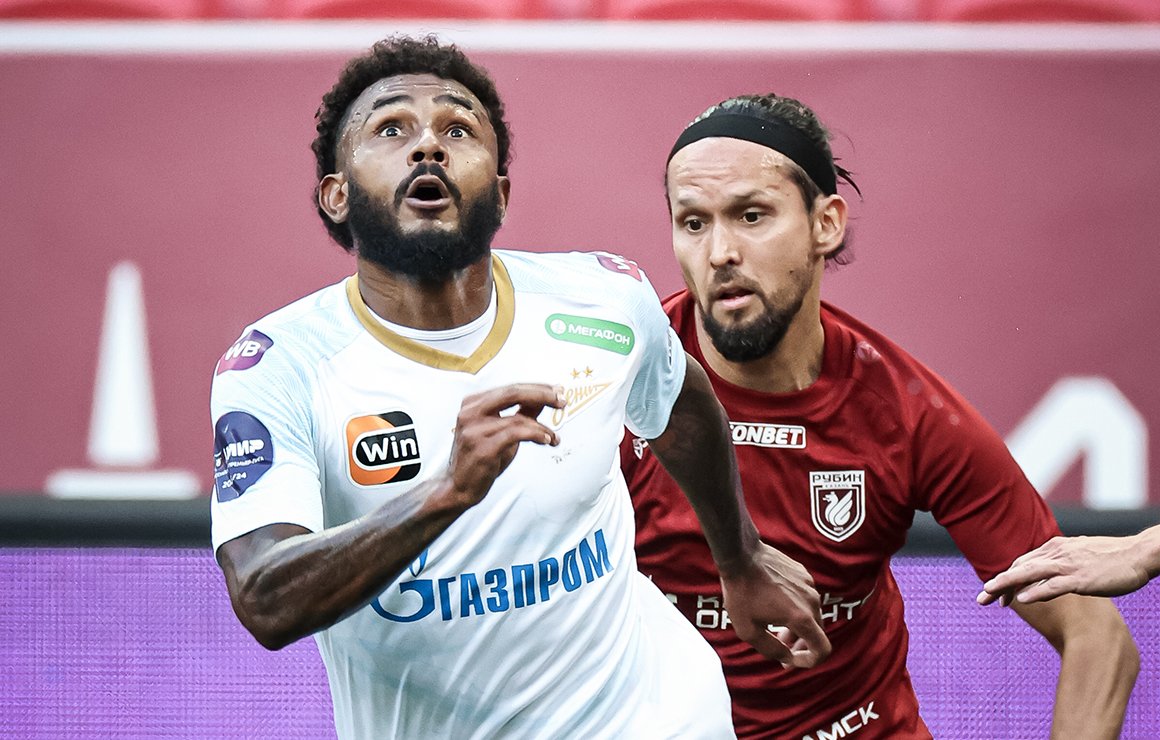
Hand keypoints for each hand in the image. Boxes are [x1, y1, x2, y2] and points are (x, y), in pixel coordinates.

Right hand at [447, 383, 563, 507]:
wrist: (458, 487)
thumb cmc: (480, 459)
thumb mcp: (501, 431)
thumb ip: (520, 414)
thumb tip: (544, 399)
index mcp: (473, 403)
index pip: (511, 388)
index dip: (537, 388)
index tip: (558, 391)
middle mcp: (470, 412)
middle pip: (513, 393)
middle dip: (542, 395)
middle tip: (562, 401)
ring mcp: (474, 430)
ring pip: (517, 418)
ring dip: (542, 427)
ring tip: (553, 436)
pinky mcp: (482, 448)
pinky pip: (515, 434)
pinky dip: (535, 435)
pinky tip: (545, 440)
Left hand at [719, 543, 830, 668]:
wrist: (740, 555)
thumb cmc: (741, 593)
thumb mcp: (748, 630)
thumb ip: (771, 650)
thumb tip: (787, 657)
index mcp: (801, 617)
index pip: (823, 649)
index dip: (810, 661)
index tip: (791, 660)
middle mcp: (811, 601)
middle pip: (817, 633)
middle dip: (801, 645)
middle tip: (782, 647)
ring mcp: (809, 585)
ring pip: (812, 615)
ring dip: (799, 627)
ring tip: (777, 629)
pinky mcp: (803, 574)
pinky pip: (806, 598)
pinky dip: (797, 609)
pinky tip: (776, 606)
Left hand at [977, 534, 1151, 605]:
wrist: (1139, 554)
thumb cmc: (1112, 558)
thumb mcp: (1080, 555)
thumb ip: (1061, 562)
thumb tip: (1047, 573)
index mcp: (1055, 547)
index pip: (1021, 563)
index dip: (1005, 578)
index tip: (993, 592)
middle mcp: (1057, 553)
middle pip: (1018, 567)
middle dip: (997, 583)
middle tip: (980, 599)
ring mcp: (1068, 565)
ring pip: (1028, 573)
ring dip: (1006, 585)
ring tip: (989, 596)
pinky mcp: (1080, 578)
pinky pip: (1052, 585)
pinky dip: (1035, 591)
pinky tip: (1021, 600)